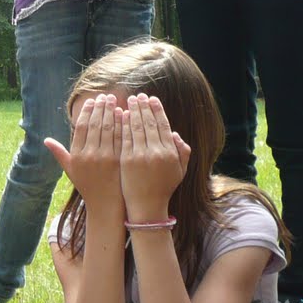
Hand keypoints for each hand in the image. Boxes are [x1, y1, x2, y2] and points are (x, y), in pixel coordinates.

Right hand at [44, 93, 123, 214]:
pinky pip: (120, 137)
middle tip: (105, 96)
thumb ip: (59, 153)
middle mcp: (89, 155)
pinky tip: (124, 114)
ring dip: (111, 112)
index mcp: (76, 155)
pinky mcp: (118, 160)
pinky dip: (122, 124)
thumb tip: (45, 140)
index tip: (92, 101)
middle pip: (95, 124)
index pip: (81, 126)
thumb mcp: (70, 170)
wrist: (105, 204)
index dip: (86, 111)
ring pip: (108, 128)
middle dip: (100, 107)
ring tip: (114, 100)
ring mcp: (104, 157)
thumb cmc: (87, 186)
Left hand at [117, 94, 189, 220]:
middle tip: (138, 95)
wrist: (146, 207)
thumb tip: (176, 134)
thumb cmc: (164, 188)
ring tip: (129, 100)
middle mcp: (156, 152)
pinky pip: (124, 137)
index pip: (163, 125)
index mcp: (170, 152)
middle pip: (148, 122)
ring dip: (132, 111)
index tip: (152, 99)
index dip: (157, 110)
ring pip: (135, 127)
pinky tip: (120, 115)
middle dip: (143, 106)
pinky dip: (122, 124)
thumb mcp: (180, 171)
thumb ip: (183, 152)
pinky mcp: (126, 160)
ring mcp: (140, 155)